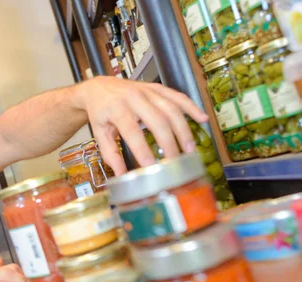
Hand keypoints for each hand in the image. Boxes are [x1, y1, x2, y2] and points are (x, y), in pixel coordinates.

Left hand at [75, 77, 208, 175]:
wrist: (99, 87)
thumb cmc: (100, 113)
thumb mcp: (99, 132)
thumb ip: (110, 154)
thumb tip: (120, 175)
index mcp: (116, 108)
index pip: (131, 130)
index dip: (141, 148)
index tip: (150, 165)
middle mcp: (134, 97)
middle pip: (157, 120)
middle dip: (168, 142)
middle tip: (175, 161)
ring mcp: (147, 91)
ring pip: (171, 108)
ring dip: (183, 129)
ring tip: (189, 149)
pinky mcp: (157, 88)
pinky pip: (177, 96)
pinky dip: (191, 107)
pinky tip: (202, 119)